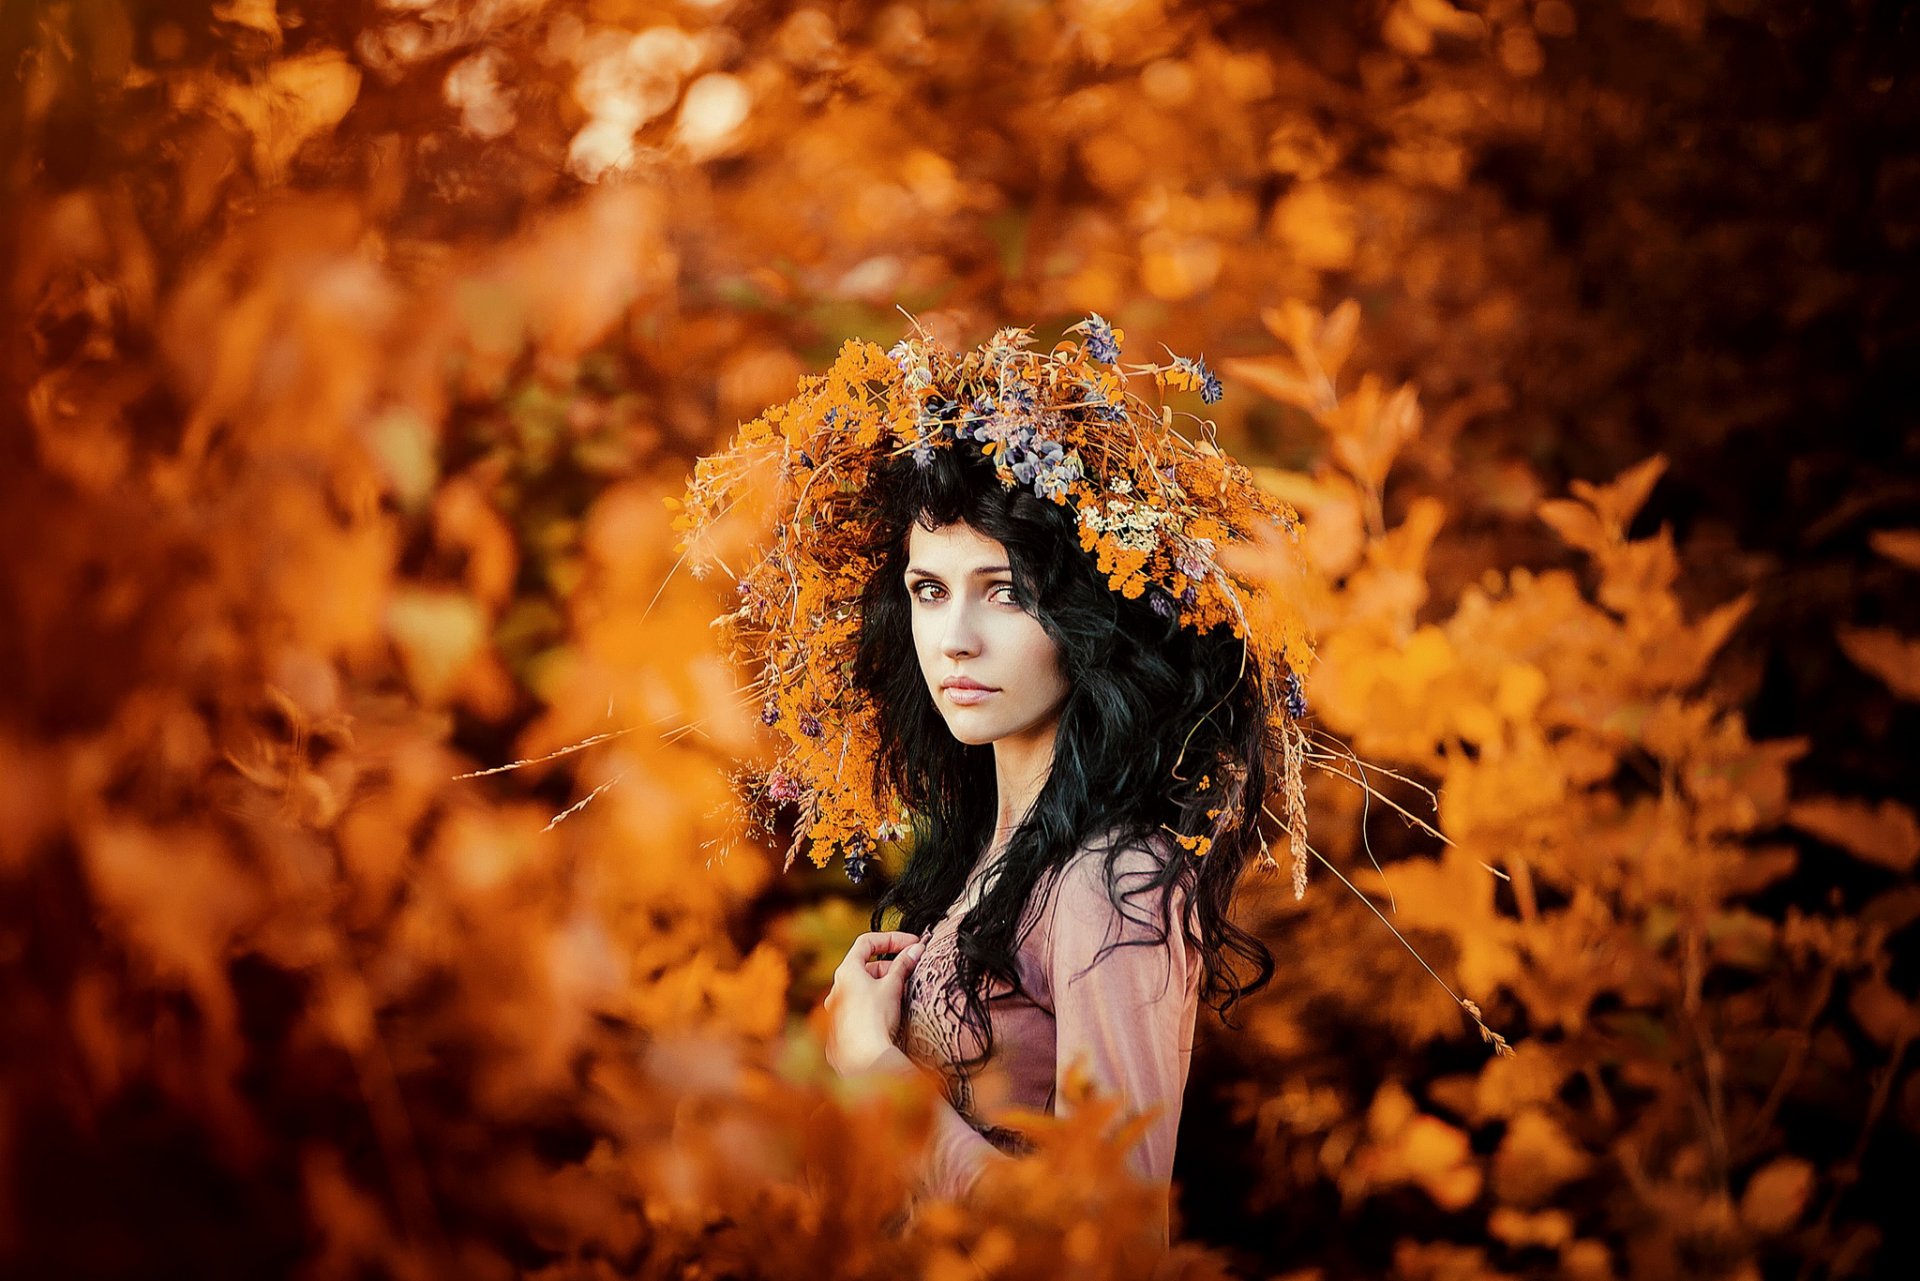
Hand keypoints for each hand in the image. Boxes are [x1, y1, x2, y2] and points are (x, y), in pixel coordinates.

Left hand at [824, 931, 924, 1077]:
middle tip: (913, 970)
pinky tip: (892, 1014)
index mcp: (846, 971)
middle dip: (892, 966)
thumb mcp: (893, 986)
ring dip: (885, 986)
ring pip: (864, 988)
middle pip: (867, 967)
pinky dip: (877, 1003)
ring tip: (904, 994)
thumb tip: (917, 948)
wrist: (865, 1057)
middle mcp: (837, 987)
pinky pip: (861, 1007)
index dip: (892, 939)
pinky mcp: (842, 1027)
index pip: (867, 942)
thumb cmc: (876, 1018)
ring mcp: (838, 1009)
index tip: (912, 944)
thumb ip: (904, 964)